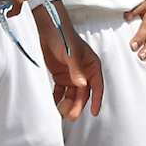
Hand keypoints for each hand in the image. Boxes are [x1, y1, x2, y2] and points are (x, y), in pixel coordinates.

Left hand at [34, 3, 103, 120]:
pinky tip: (55, 104)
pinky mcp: (61, 76)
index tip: (95, 112)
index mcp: (91, 65)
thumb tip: (82, 85)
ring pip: (72, 94)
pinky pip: (61, 90)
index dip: (97, 99)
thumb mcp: (71, 53)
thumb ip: (76, 70)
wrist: (48, 30)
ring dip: (68, 103)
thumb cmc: (64, 36)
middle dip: (78, 105)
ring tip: (62, 112)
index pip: (97, 85)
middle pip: (83, 93)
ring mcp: (72, 75)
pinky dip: (58, 97)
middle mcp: (83, 72)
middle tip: (72, 116)